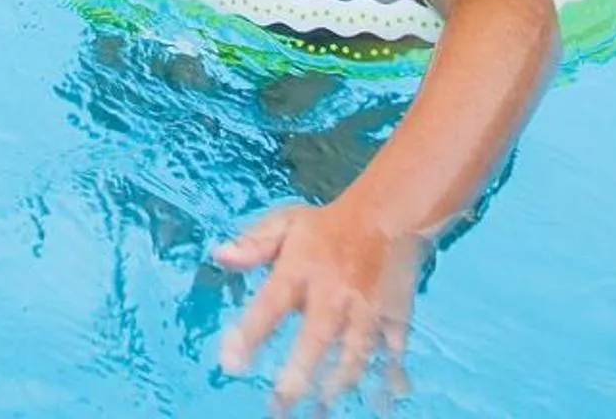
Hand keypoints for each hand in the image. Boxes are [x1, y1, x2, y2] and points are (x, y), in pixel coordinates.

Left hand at [215, 201, 421, 415]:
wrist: (386, 216)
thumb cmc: (324, 227)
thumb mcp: (284, 224)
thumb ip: (253, 244)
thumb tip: (220, 256)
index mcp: (300, 269)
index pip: (269, 305)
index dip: (250, 334)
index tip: (230, 363)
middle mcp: (334, 293)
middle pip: (316, 337)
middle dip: (300, 374)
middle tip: (280, 406)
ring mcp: (367, 308)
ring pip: (355, 351)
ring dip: (339, 383)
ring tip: (321, 411)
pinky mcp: (395, 317)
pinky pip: (393, 349)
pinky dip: (391, 374)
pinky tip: (386, 399)